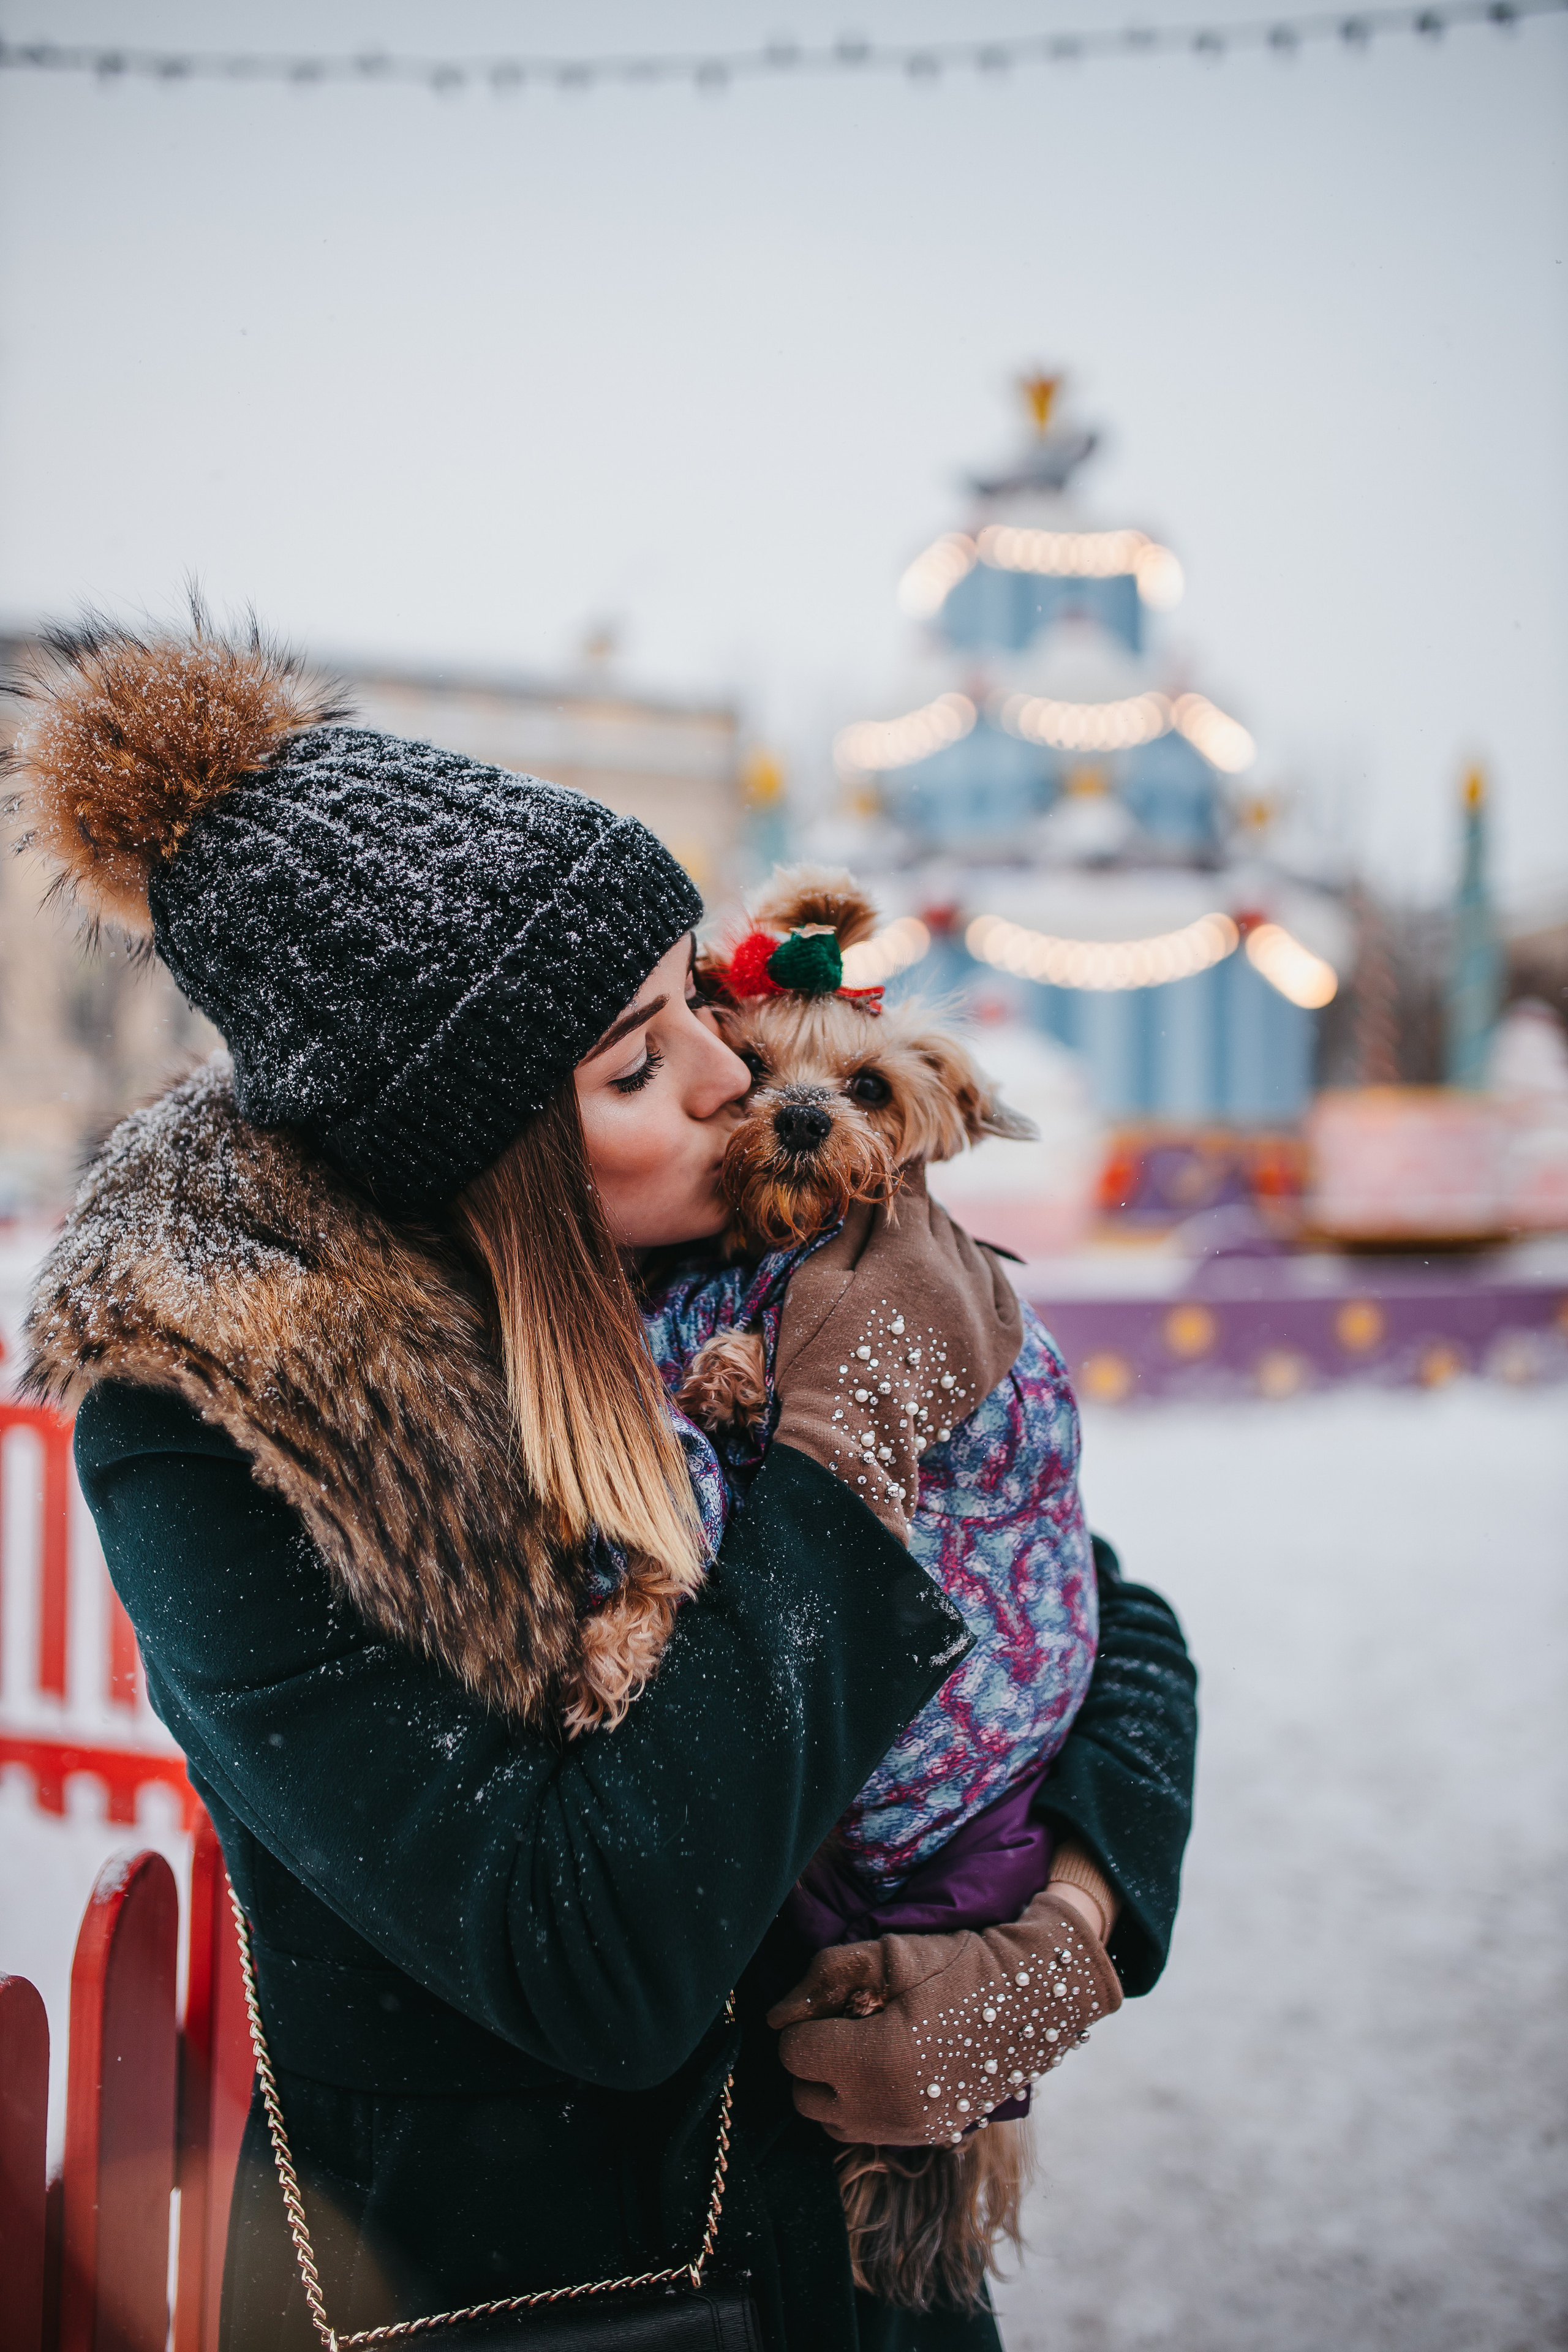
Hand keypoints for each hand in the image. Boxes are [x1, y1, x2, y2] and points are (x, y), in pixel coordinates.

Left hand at [766, 1892, 1120, 2144]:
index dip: (806, 2024)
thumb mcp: (890, 1955)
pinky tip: (889, 2069)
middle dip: (814, 2060)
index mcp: (875, 2060)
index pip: (795, 2055)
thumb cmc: (958, 1966)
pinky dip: (864, 2106)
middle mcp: (887, 2109)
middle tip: (844, 2025)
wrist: (1032, 1997)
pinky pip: (867, 2133)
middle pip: (804, 2097)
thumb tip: (775, 2017)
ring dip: (834, 2089)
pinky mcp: (927, 2138)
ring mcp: (908, 2131)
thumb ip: (825, 1977)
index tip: (834, 2005)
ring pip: (831, 2124)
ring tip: (864, 2048)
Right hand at [772, 1171, 1022, 1541]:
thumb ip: (850, 1230)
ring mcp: (985, 1314)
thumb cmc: (819, 1360)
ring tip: (922, 1257)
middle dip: (918, 1215)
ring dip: (948, 1245)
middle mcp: (957, 1277)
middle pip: (942, 1221)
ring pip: (972, 1253)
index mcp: (908, 1256)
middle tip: (896, 1220)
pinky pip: (1005, 1293)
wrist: (854, 1440)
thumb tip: (871, 1187)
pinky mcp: (1001, 1348)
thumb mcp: (815, 1284)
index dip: (903, 1173)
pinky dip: (986, 1278)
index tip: (899, 1159)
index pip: (913, 1191)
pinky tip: (968, 1276)